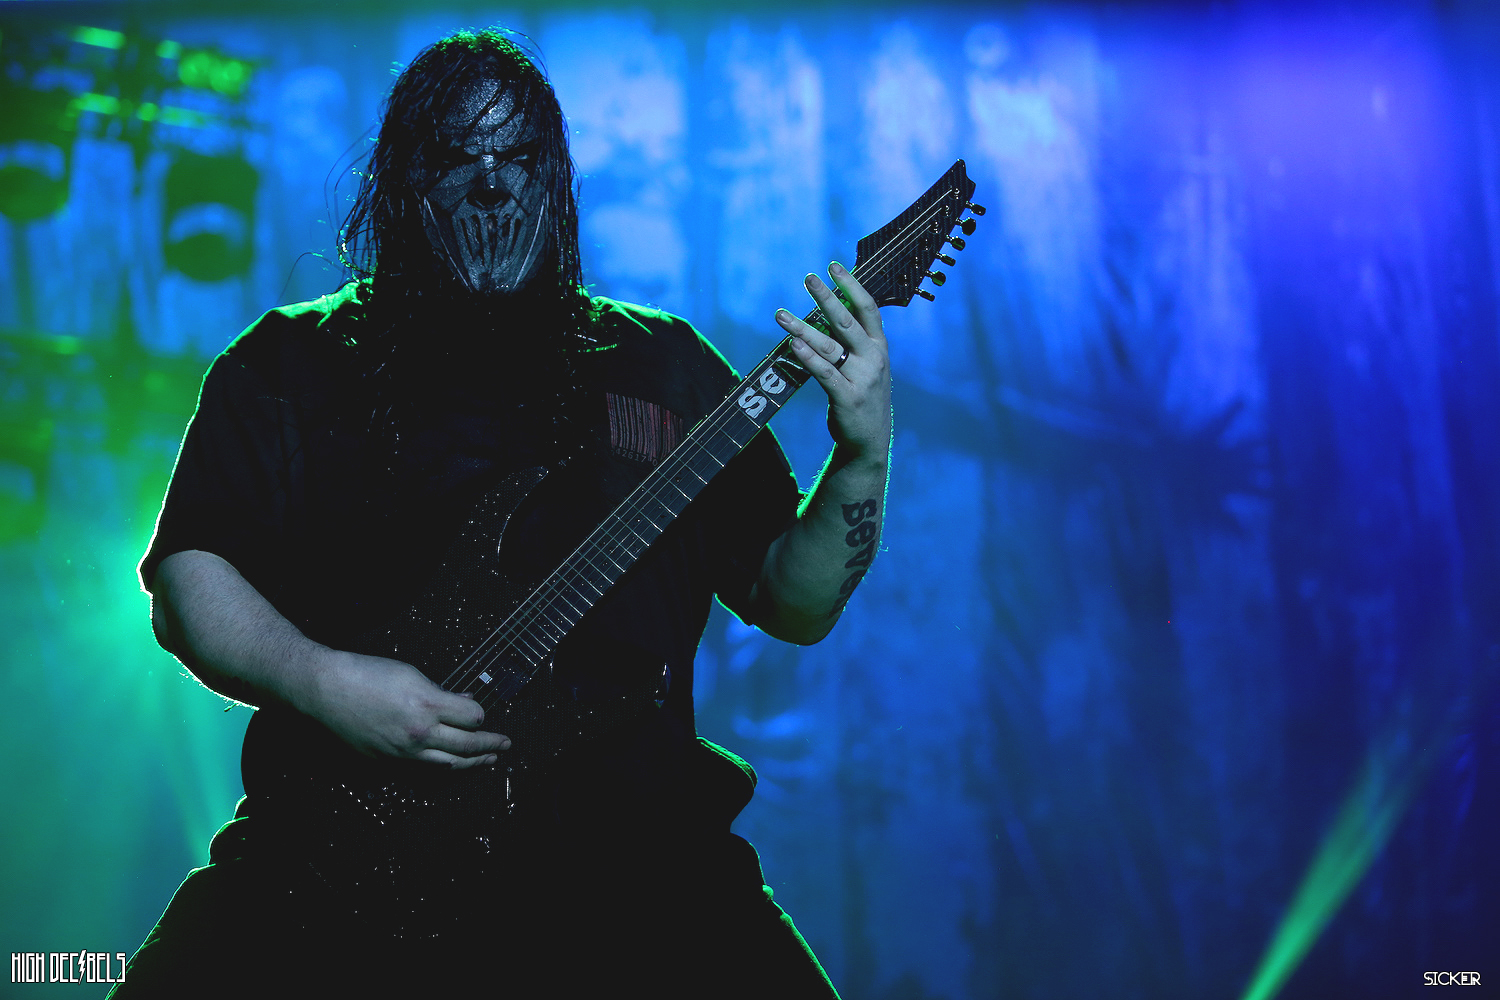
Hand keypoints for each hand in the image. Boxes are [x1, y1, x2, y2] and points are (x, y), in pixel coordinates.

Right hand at [301, 649, 510, 767]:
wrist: (325, 690)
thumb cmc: (366, 674)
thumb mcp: (411, 674)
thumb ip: (442, 693)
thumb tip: (465, 702)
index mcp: (427, 705)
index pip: (472, 718)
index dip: (480, 715)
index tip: (481, 712)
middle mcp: (419, 732)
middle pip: (467, 745)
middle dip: (490, 744)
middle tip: (506, 744)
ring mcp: (403, 751)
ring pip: (449, 764)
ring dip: (474, 762)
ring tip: (489, 760)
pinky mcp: (388, 762)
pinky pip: (424, 769)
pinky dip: (444, 767)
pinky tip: (454, 764)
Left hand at [777, 262, 891, 464]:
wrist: (870, 438)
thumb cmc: (863, 394)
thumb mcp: (867, 364)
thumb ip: (853, 340)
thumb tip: (831, 308)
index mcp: (879, 346)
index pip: (867, 308)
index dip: (851, 285)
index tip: (833, 266)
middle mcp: (873, 359)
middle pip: (846, 321)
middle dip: (826, 297)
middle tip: (808, 277)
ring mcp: (862, 378)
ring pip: (828, 347)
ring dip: (802, 328)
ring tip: (780, 314)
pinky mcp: (847, 398)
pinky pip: (824, 373)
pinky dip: (808, 357)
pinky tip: (793, 344)